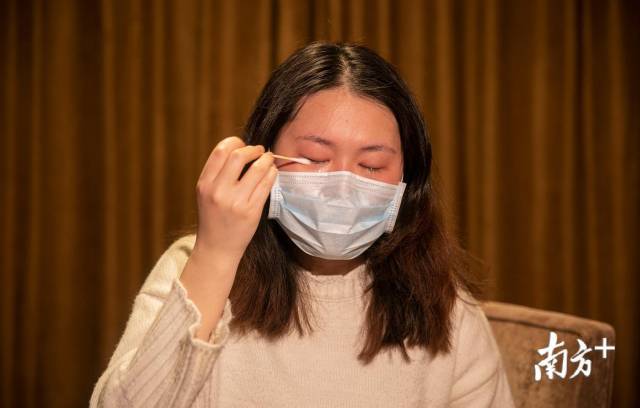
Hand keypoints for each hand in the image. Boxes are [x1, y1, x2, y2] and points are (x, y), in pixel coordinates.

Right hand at [193, 136, 276, 260]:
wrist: (217, 248)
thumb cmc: (214, 218)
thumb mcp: (206, 193)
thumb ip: (218, 173)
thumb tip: (241, 149)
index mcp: (205, 184)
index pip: (220, 151)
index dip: (235, 142)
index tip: (243, 145)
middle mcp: (218, 192)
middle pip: (238, 155)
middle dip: (253, 149)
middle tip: (260, 150)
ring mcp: (235, 202)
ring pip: (257, 168)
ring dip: (266, 160)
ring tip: (268, 160)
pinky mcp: (251, 212)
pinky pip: (266, 185)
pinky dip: (271, 174)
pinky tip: (271, 173)